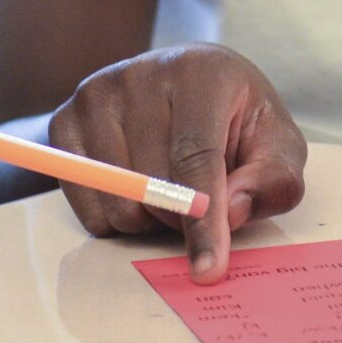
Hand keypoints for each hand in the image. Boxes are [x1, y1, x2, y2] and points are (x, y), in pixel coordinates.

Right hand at [47, 45, 306, 285]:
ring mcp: (95, 96)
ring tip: (168, 185)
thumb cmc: (236, 119)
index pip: (194, 157)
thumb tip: (229, 213)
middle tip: (200, 200)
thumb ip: (272, 181)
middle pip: (153, 186)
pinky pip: (87, 203)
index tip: (208, 269)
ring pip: (118, 201)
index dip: (202, 220)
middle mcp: (139, 75)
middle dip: (181, 217)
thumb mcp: (277, 145)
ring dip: (149, 217)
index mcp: (198, 73)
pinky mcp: (64, 119)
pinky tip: (136, 185)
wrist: (186, 83)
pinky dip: (116, 214)